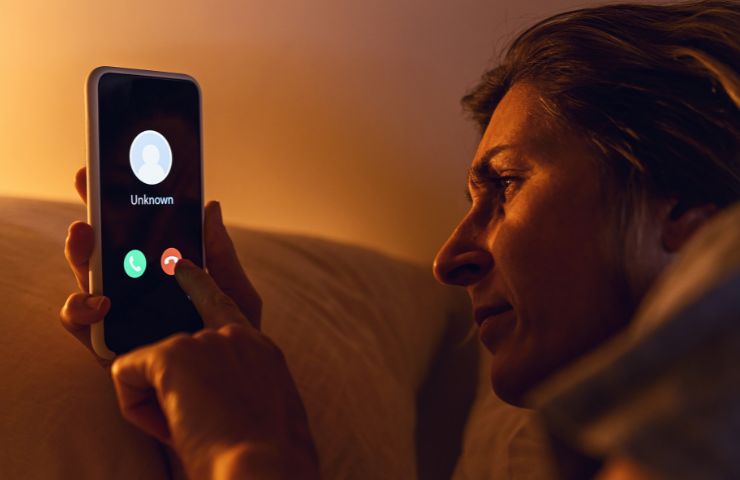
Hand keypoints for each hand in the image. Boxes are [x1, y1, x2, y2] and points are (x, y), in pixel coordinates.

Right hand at [59, 167, 261, 365]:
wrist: (229, 396)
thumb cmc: (235, 344)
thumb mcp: (235, 296)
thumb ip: (221, 256)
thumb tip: (211, 206)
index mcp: (167, 271)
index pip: (142, 231)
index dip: (128, 199)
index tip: (118, 165)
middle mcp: (138, 287)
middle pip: (108, 245)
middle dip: (94, 211)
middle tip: (88, 182)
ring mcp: (121, 313)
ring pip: (87, 276)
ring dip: (80, 253)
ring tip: (85, 234)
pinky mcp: (108, 344)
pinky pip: (81, 322)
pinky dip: (82, 307)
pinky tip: (101, 299)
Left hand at [111, 259, 318, 479]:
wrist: (266, 472)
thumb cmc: (269, 463)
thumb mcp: (267, 415)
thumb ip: (244, 390)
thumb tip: (218, 400)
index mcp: (260, 350)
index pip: (224, 303)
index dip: (199, 284)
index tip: (182, 266)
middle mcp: (235, 335)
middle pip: (177, 342)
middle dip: (167, 378)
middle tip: (183, 399)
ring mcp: (204, 340)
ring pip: (152, 367)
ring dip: (161, 406)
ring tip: (193, 436)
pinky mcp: (174, 353)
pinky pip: (127, 373)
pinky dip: (139, 410)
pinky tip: (172, 429)